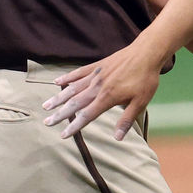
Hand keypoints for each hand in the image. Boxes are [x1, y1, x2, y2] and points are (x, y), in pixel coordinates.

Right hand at [42, 40, 163, 139]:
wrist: (146, 53)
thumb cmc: (145, 79)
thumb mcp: (140, 102)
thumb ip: (126, 120)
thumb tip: (117, 138)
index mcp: (107, 98)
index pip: (87, 115)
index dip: (74, 126)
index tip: (63, 135)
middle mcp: (97, 87)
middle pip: (75, 103)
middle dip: (60, 114)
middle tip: (47, 122)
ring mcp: (96, 75)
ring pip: (72, 88)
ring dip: (58, 98)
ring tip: (46, 106)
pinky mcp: (97, 66)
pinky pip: (78, 72)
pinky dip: (67, 78)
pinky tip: (57, 82)